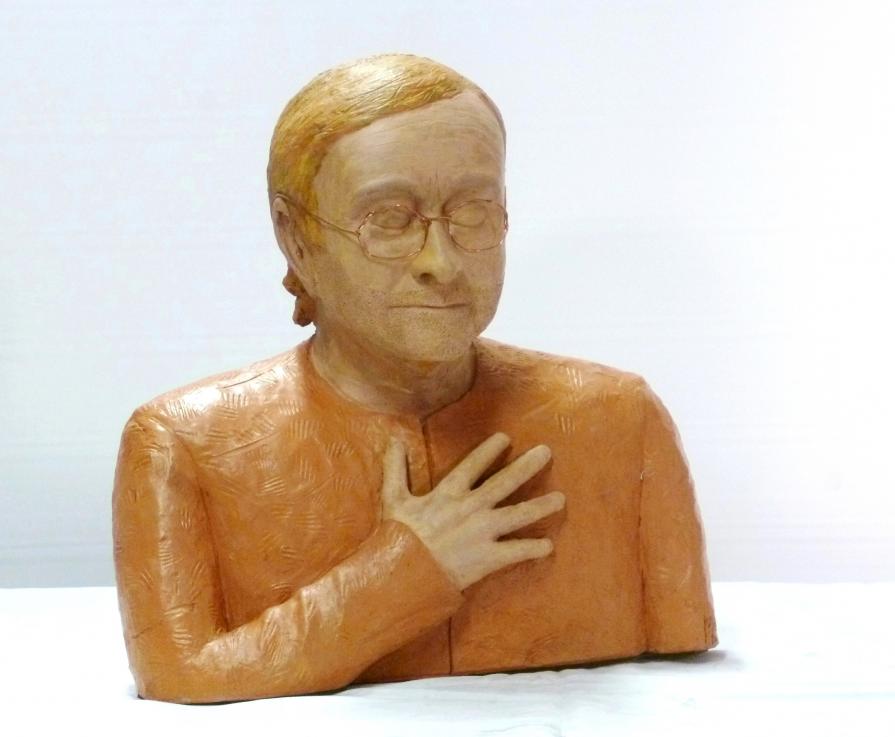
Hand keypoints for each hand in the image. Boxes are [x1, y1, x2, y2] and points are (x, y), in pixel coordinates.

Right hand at [380, 432, 565, 589]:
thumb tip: (393, 440)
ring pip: (519, 515)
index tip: (506, 438)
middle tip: (548, 451)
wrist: (403, 575)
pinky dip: (533, 548)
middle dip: (527, 466)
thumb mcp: (393, 499)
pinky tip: (549, 546)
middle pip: (505, 482)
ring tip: (561, 498)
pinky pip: (516, 551)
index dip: (489, 450)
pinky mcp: (488, 557)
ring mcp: (483, 532)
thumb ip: (396, 469)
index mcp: (448, 493)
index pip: (473, 465)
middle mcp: (471, 508)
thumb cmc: (398, 538)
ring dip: (541, 506)